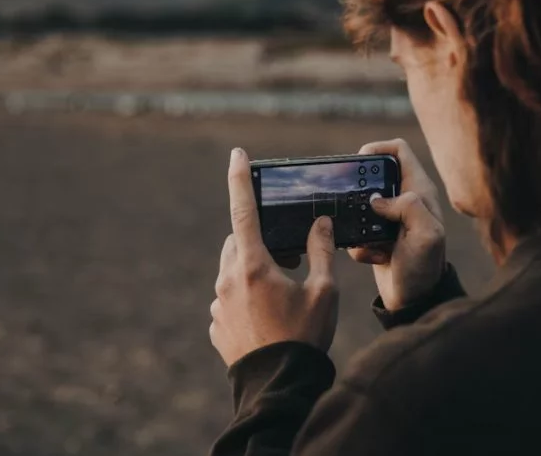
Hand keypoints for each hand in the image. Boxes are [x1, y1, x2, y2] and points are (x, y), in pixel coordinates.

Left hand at [210, 148, 338, 366]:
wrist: (279, 386)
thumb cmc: (305, 336)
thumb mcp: (323, 291)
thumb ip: (321, 251)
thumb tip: (320, 222)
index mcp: (254, 266)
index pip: (244, 211)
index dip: (240, 179)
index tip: (237, 154)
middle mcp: (229, 280)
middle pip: (239, 242)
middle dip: (260, 240)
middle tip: (290, 257)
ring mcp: (218, 303)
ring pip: (233, 269)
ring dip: (254, 268)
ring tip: (282, 292)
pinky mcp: (216, 324)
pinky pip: (228, 297)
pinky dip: (246, 295)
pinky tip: (269, 315)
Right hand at [349, 139, 445, 310]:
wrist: (414, 301)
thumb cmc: (425, 268)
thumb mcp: (427, 235)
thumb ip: (410, 207)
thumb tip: (377, 200)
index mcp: (420, 191)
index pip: (399, 150)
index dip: (378, 149)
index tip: (359, 162)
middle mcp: (405, 200)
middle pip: (373, 174)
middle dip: (359, 188)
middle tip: (351, 203)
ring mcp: (389, 218)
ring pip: (360, 204)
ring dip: (357, 221)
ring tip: (368, 239)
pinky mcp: (376, 236)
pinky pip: (356, 230)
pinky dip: (359, 244)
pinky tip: (374, 257)